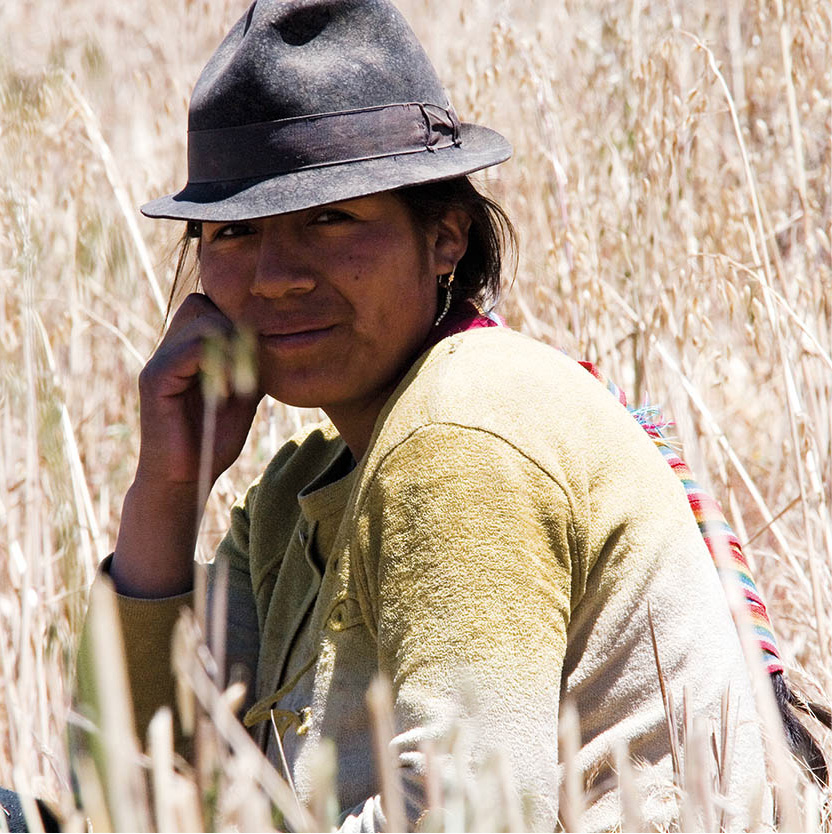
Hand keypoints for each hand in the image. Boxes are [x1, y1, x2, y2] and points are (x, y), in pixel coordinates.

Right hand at [135, 293, 261, 488]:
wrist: (185, 479)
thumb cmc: (212, 441)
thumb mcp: (243, 397)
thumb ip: (253, 367)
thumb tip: (278, 343)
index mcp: (186, 351)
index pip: (208, 307)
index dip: (236, 321)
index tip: (256, 354)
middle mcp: (168, 350)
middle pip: (200, 303)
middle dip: (233, 325)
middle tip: (251, 361)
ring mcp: (159, 362)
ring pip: (199, 320)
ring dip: (230, 344)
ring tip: (242, 378)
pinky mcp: (155, 379)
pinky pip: (190, 350)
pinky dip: (217, 363)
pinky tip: (228, 389)